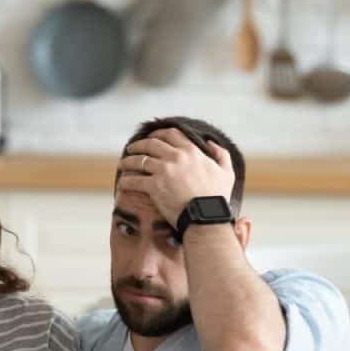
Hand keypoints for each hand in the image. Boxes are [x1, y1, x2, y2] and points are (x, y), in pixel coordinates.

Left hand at [117, 128, 234, 226]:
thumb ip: (221, 154)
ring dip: (128, 160)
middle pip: (151, 144)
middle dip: (139, 145)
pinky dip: (126, 180)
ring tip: (123, 163)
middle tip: (132, 148)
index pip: (171, 135)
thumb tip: (211, 143)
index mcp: (191, 151)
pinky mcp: (154, 186)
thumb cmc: (217, 198)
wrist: (207, 217)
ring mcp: (163, 171)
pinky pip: (134, 180)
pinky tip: (122, 183)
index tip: (151, 137)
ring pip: (139, 160)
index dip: (158, 133)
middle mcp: (176, 157)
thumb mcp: (227, 172)